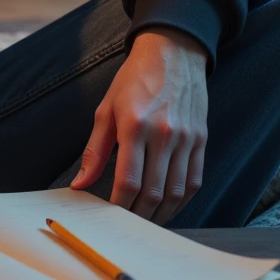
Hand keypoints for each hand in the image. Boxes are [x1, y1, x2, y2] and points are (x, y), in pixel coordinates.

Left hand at [71, 30, 208, 223]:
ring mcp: (186, 138)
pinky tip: (167, 207)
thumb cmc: (133, 80)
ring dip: (160, 214)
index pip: (127, 180)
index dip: (118, 205)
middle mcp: (163, 134)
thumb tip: (79, 184)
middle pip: (153, 192)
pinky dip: (180, 200)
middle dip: (138, 216)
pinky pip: (193, 181)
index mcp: (135, 125)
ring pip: (175, 192)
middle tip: (125, 226)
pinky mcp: (201, 140)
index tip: (108, 216)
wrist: (173, 53)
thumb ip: (94, 150)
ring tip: (145, 222)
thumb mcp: (106, 109)